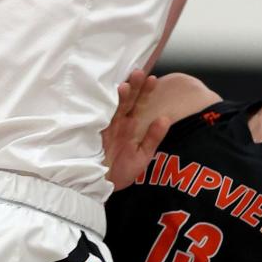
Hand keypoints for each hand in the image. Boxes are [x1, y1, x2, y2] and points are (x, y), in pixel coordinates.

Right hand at [101, 68, 169, 190]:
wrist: (102, 188)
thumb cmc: (121, 172)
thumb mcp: (142, 156)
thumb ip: (154, 137)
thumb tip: (166, 118)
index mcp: (130, 125)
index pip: (140, 104)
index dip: (146, 92)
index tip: (153, 79)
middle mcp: (118, 123)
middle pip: (127, 101)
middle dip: (133, 87)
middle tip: (139, 73)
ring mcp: (106, 128)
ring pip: (113, 108)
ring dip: (119, 97)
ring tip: (126, 86)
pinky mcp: (95, 137)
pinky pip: (99, 121)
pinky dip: (103, 111)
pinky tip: (107, 101)